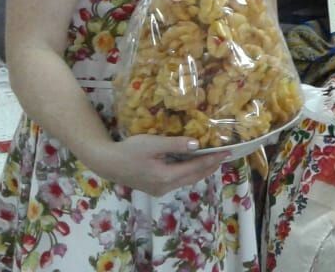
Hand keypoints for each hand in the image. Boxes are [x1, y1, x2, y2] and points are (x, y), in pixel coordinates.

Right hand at [85, 135, 229, 196]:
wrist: (106, 163)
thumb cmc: (129, 151)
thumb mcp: (153, 144)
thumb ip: (176, 144)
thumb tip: (197, 144)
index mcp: (166, 177)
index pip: (196, 168)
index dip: (213, 159)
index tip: (227, 152)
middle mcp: (165, 187)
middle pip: (194, 177)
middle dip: (210, 166)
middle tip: (226, 156)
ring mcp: (160, 190)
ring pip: (187, 180)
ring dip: (201, 170)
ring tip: (214, 160)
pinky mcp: (155, 188)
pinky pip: (178, 180)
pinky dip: (189, 172)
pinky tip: (193, 164)